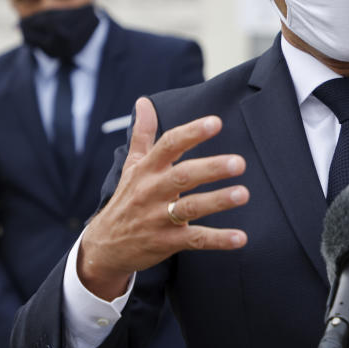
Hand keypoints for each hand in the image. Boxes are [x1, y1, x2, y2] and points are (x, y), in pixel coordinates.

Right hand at [78, 98, 248, 299]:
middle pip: (183, 176)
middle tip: (239, 163)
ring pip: (190, 207)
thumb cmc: (127, 198)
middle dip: (211, 168)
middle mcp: (152, 191)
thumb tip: (143, 101)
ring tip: (243, 194)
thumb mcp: (132, 165)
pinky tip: (241, 238)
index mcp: (146, 169)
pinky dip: (219, 240)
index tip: (215, 122)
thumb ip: (143, 133)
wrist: (105, 246)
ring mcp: (159, 218)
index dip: (192, 133)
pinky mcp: (167, 242)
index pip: (169, 145)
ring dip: (217, 201)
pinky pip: (195, 239)